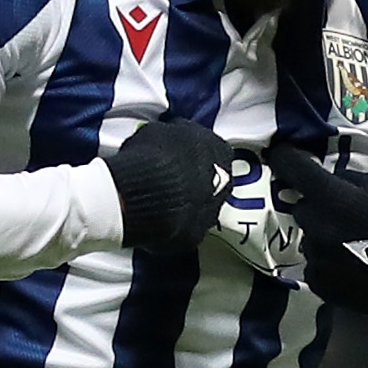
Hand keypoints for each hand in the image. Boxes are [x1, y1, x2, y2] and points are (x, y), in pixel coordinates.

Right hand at [102, 114, 241, 254]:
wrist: (144, 194)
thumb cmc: (153, 156)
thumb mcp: (162, 130)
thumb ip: (174, 135)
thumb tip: (168, 137)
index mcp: (220, 151)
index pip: (214, 150)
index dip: (194, 154)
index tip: (178, 155)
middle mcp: (223, 184)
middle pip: (212, 182)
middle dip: (192, 181)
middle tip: (168, 180)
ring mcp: (210, 213)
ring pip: (200, 207)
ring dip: (184, 204)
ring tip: (157, 201)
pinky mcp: (193, 236)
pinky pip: (183, 229)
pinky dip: (172, 224)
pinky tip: (153, 219)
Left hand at [265, 145, 367, 326]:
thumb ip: (350, 179)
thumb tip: (330, 177)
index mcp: (332, 197)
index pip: (292, 169)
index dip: (284, 158)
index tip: (282, 155)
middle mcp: (316, 226)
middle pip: (301, 208)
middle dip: (317, 207)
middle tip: (343, 214)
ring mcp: (315, 258)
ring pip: (308, 237)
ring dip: (323, 236)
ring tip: (352, 243)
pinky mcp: (319, 283)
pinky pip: (314, 264)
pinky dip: (327, 261)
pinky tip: (351, 264)